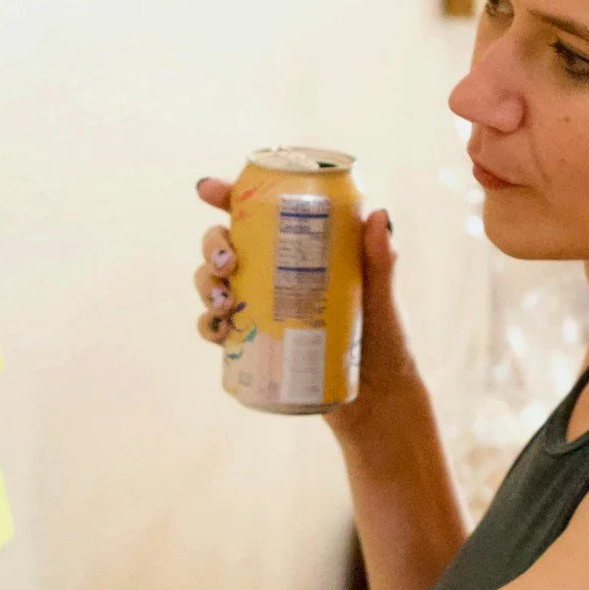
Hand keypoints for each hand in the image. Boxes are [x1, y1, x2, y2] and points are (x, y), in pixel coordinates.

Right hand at [193, 176, 421, 435]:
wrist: (376, 398)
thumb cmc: (384, 340)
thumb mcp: (382, 297)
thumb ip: (381, 260)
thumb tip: (380, 217)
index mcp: (301, 249)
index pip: (258, 213)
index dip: (227, 196)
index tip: (209, 191)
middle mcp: (273, 273)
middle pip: (225, 245)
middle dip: (212, 246)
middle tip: (227, 262)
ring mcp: (259, 307)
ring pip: (212, 283)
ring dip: (204, 285)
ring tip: (224, 302)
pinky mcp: (253, 342)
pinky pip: (216, 328)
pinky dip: (208, 326)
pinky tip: (218, 330)